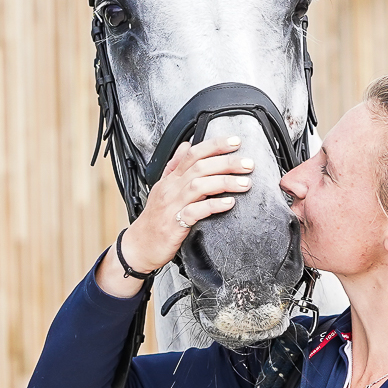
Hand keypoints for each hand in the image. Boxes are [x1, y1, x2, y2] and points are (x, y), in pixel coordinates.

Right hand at [119, 136, 255, 274]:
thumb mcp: (162, 187)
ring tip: (245, 183)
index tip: (234, 141)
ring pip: (199, 186)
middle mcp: (171, 189)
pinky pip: (196, 211)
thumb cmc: (154, 219)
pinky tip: (229, 203)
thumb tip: (186, 145)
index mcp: (171, 179)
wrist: (140, 245)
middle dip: (227, 162)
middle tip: (248, 164)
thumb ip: (175, 165)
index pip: (193, 154)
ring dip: (225, 182)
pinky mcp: (175, 224)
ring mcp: (172, 206)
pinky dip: (213, 206)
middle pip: (200, 167)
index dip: (214, 145)